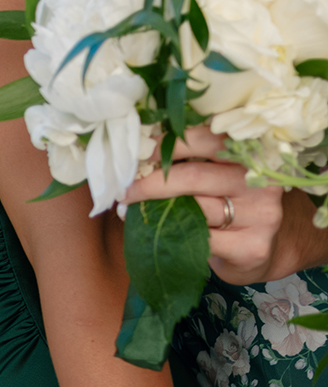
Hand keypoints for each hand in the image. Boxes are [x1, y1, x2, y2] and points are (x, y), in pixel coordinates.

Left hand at [125, 133, 286, 282]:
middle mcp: (260, 180)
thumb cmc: (230, 204)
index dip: (168, 144)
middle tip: (125, 188)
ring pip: (196, 210)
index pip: (207, 139)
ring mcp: (260, 214)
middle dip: (152, 182)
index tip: (138, 151)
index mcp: (251, 153)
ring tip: (131, 211)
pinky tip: (159, 237)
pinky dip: (174, 238)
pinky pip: (202, 241)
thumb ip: (192, 162)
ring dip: (156, 212)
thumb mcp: (218, 176)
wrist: (262, 247)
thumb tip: (138, 156)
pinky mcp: (252, 246)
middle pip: (194, 176)